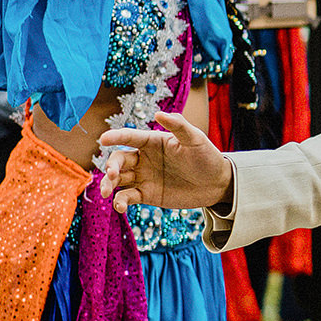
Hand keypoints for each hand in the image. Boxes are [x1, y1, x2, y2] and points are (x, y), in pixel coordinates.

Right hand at [97, 112, 232, 211]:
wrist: (217, 184)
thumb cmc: (207, 157)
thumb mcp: (195, 139)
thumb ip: (179, 126)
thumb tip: (159, 113)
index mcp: (152, 141)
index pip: (130, 137)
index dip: (116, 136)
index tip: (103, 139)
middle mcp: (143, 158)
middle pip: (118, 159)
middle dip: (111, 165)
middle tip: (112, 173)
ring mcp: (143, 176)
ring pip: (117, 179)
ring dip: (107, 184)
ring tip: (106, 193)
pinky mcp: (146, 194)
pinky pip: (126, 196)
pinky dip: (119, 201)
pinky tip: (120, 207)